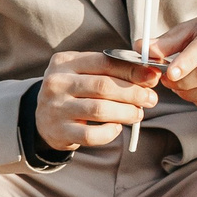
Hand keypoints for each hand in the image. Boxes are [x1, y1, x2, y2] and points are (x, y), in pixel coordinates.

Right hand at [34, 49, 160, 151]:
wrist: (44, 119)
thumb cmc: (75, 92)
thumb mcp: (85, 74)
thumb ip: (113, 70)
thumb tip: (150, 75)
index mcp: (65, 62)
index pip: (104, 62)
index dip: (132, 70)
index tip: (153, 78)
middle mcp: (57, 82)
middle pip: (104, 86)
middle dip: (133, 93)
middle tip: (150, 99)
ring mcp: (56, 108)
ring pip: (99, 110)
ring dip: (126, 112)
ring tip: (138, 114)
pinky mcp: (59, 131)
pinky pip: (91, 134)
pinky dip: (110, 132)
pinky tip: (117, 128)